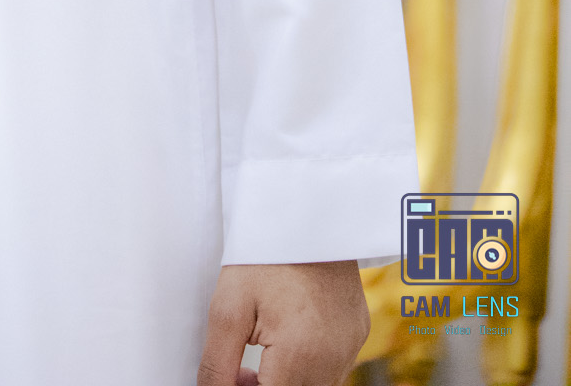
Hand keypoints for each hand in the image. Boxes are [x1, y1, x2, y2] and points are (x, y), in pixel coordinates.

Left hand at [197, 261, 369, 384]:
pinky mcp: (359, 334)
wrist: (305, 208)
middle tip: (239, 372)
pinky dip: (308, 367)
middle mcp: (334, 358)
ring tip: (262, 352)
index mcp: (300, 353)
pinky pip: (333, 369)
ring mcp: (351, 347)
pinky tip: (288, 340)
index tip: (229, 378)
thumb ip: (218, 363)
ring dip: (287, 381)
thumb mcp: (228, 306)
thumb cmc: (264, 251)